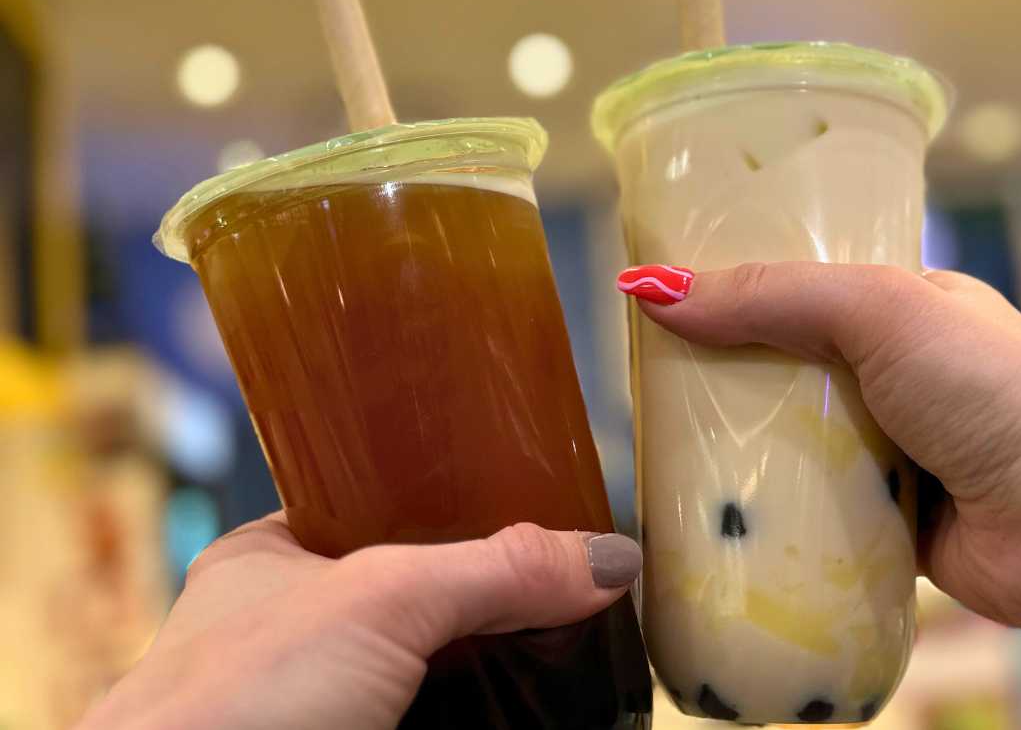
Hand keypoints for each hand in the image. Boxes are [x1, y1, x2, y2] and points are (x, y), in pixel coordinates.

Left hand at [79, 516, 640, 729]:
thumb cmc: (226, 706)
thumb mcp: (378, 601)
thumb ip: (492, 569)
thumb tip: (605, 558)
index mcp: (277, 561)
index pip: (384, 508)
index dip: (460, 502)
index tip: (535, 502)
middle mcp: (298, 632)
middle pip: (425, 598)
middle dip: (495, 600)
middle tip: (572, 585)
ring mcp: (328, 703)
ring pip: (436, 673)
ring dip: (500, 670)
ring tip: (578, 643)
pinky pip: (441, 719)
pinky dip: (491, 715)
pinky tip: (536, 706)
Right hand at [625, 262, 1020, 647]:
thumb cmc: (995, 389)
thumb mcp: (880, 310)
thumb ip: (771, 295)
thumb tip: (651, 285)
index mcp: (906, 312)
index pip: (802, 292)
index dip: (734, 294)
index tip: (664, 303)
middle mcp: (899, 380)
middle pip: (786, 373)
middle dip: (723, 380)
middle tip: (644, 387)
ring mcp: (896, 455)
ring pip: (794, 449)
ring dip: (743, 454)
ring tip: (661, 452)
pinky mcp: (890, 527)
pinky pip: (814, 518)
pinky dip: (774, 519)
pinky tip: (714, 518)